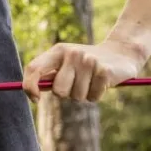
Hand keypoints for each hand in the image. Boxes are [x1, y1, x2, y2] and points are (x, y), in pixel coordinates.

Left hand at [22, 39, 146, 103]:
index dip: (29, 86)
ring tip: (91, 81)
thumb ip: (49, 75)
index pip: (33, 68)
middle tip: (78, 83)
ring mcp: (89, 62)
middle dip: (67, 94)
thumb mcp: (66, 63)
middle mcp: (72, 54)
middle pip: (59, 91)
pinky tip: (102, 83)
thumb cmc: (86, 64)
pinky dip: (97, 95)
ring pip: (77, 96)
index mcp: (58, 51)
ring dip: (84, 94)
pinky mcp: (104, 71)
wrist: (121, 53)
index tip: (35, 99)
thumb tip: (31, 91)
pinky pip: (93, 97)